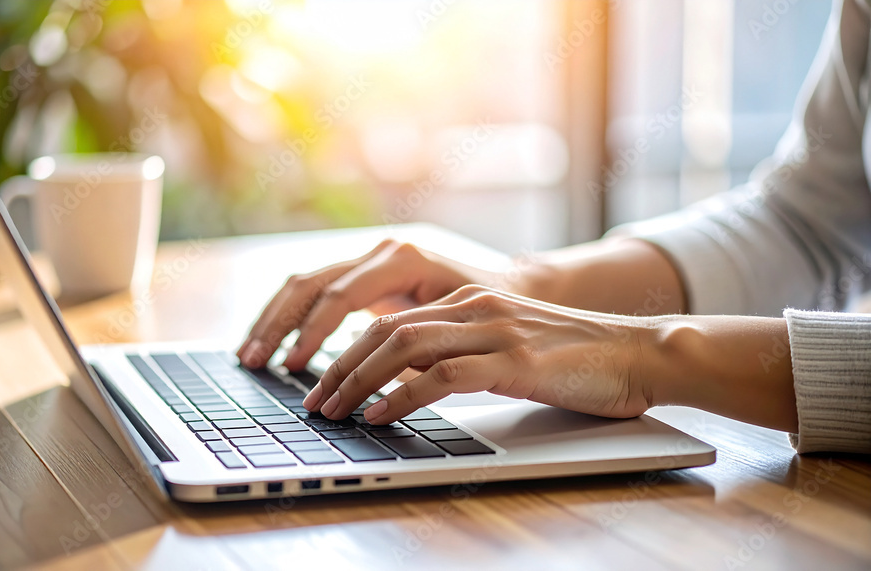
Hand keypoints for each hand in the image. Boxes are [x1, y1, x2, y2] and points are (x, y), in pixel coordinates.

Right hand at [237, 239, 496, 369]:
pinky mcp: (363, 278)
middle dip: (278, 326)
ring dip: (274, 321)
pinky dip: (289, 318)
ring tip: (249, 357)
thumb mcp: (456, 328)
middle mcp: (379, 253)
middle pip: (310, 284)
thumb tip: (374, 384)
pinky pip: (314, 293)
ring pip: (304, 285)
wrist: (509, 288)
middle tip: (254, 362)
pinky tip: (272, 344)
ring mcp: (368, 262)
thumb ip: (413, 349)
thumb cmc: (490, 310)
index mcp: (401, 259)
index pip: (339, 294)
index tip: (292, 366)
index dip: (311, 332)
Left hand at [302, 284, 655, 423]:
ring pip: (404, 347)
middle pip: (386, 330)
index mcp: (469, 300)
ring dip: (359, 381)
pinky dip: (402, 396)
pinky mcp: (513, 358)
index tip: (324, 382)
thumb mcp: (508, 347)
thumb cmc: (576, 359)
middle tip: (315, 401)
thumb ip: (462, 354)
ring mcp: (493, 328)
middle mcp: (475, 306)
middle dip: (340, 366)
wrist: (640, 353)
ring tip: (335, 411)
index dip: (348, 351)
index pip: (391, 321)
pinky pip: (442, 375)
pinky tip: (381, 414)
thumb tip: (412, 382)